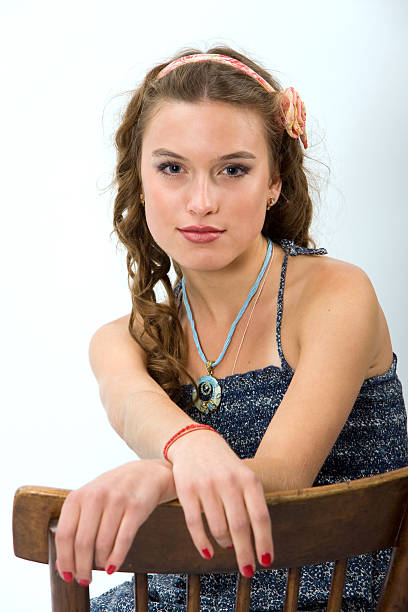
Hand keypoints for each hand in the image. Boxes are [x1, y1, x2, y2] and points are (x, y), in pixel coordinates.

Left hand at [55, 459, 172, 585]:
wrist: (146, 473)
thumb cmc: (114, 490)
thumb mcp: (90, 499)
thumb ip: (75, 525)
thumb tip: (62, 562)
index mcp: (79, 495)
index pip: (64, 534)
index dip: (64, 559)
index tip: (67, 574)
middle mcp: (96, 496)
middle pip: (82, 543)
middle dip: (82, 567)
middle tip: (84, 579)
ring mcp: (117, 500)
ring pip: (102, 544)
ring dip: (99, 564)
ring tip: (100, 568)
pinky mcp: (136, 507)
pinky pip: (123, 540)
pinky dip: (116, 559)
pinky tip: (113, 566)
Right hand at [168, 430, 273, 577]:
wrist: (195, 442)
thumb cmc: (225, 466)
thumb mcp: (244, 477)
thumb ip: (252, 503)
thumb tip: (259, 543)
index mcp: (248, 479)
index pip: (260, 517)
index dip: (264, 542)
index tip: (266, 562)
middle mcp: (228, 482)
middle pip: (240, 527)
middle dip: (245, 553)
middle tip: (248, 571)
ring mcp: (206, 485)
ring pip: (218, 528)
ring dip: (225, 545)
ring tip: (229, 548)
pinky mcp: (186, 490)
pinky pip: (194, 524)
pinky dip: (202, 543)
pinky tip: (208, 553)